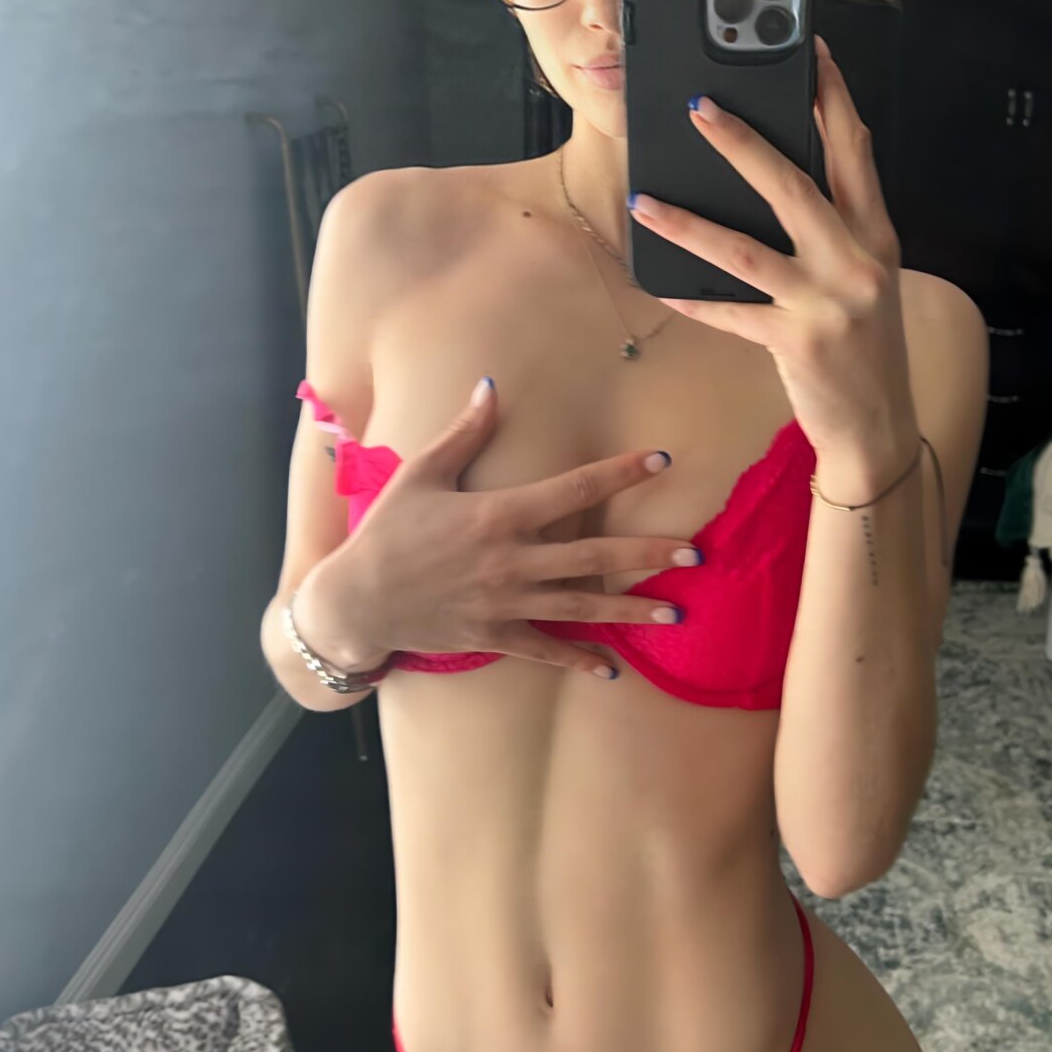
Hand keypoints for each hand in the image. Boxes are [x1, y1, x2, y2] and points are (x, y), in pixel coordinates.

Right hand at [295, 380, 701, 678]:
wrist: (355, 602)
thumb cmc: (387, 532)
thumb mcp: (421, 474)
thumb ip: (464, 433)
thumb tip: (491, 385)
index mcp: (498, 516)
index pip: (573, 489)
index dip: (620, 473)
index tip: (661, 460)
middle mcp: (510, 562)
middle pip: (592, 556)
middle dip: (646, 554)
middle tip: (695, 552)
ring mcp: (504, 604)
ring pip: (581, 608)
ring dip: (631, 610)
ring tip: (676, 612)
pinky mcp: (494, 637)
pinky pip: (545, 651)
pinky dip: (579, 659)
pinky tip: (613, 667)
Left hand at [627, 35, 914, 455]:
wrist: (881, 428)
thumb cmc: (864, 345)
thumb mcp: (866, 277)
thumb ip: (836, 228)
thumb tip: (777, 173)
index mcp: (876, 236)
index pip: (856, 151)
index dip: (832, 97)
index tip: (808, 51)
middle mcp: (857, 262)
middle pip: (794, 185)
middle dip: (743, 142)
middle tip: (696, 106)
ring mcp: (828, 304)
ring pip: (747, 249)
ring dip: (689, 221)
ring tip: (645, 198)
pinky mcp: (797, 344)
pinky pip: (732, 313)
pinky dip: (694, 297)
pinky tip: (660, 281)